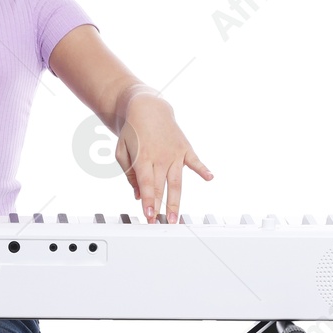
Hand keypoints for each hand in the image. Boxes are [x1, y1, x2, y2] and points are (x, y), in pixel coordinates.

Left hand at [114, 95, 212, 222]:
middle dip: (160, 207)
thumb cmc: (132, 132)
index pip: (146, 185)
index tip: (149, 216)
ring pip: (176, 182)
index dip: (148, 202)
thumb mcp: (122, 152)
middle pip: (161, 187)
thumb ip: (129, 174)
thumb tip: (138, 195)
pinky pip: (195, 161)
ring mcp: (174, 153)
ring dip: (176, 201)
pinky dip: (202, 169)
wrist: (147, 108)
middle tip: (159, 224)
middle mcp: (160, 156)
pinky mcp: (184, 148)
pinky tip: (210, 178)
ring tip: (175, 218)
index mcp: (142, 158)